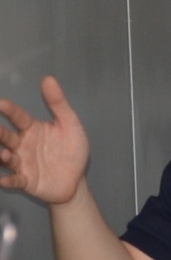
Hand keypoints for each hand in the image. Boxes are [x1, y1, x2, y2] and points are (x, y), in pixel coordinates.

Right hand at [0, 76, 90, 204]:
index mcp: (32, 129)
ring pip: (7, 158)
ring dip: (3, 156)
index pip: (18, 117)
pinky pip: (15, 180)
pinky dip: (8, 180)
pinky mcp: (26, 180)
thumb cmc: (70, 151)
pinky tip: (3, 180)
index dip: (9, 110)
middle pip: (7, 137)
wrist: (76, 180)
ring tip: (3, 153)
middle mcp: (22, 144)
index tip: (1, 103)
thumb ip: (59, 104)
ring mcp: (22, 163)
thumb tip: (48, 79)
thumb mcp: (70, 125)